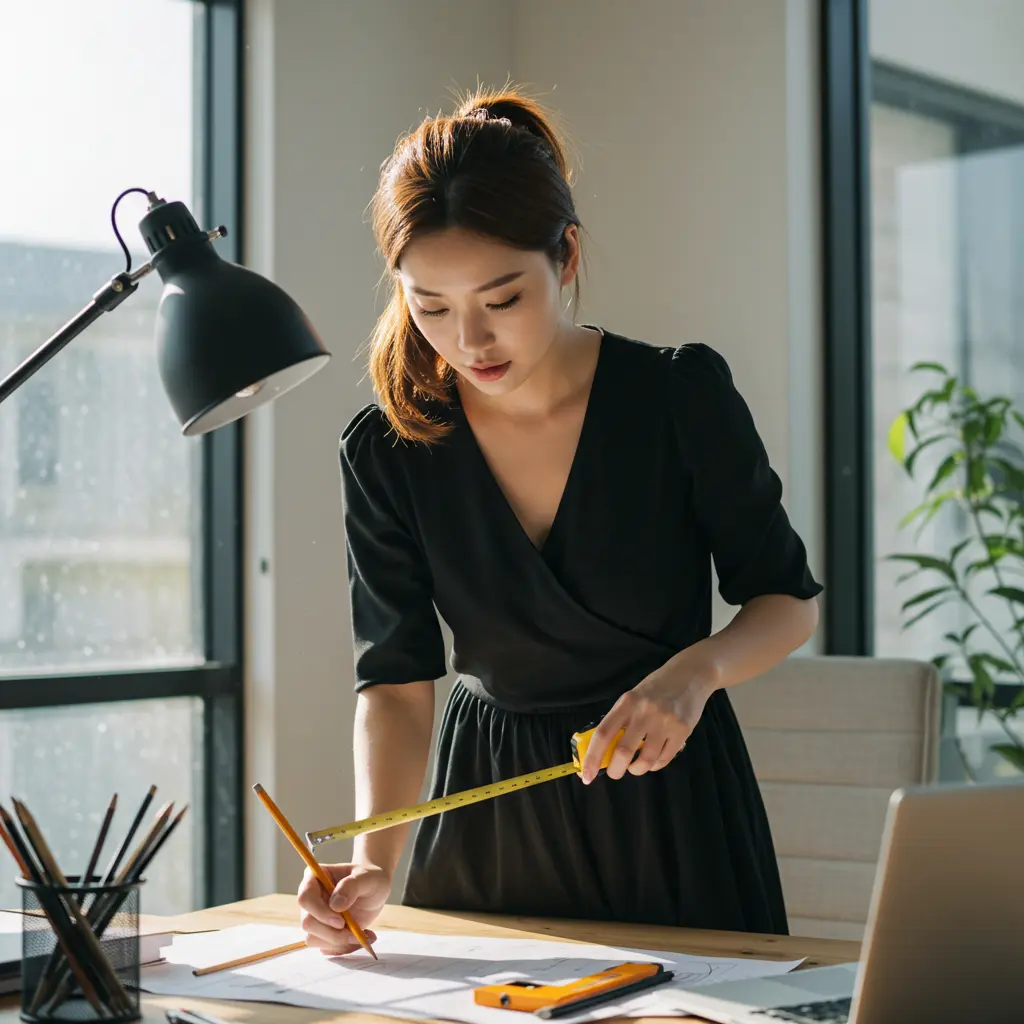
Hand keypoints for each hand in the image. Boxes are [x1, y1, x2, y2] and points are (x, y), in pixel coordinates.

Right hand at [297, 862, 389, 955]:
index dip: (320, 912)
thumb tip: (335, 905)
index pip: (305, 898)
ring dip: (339, 942)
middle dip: (332, 933)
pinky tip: (361, 937)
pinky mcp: (322, 932)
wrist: (375, 890)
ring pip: (314, 939)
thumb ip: (351, 887)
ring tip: (362, 934)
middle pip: (308, 923)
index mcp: (314, 878)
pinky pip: (325, 947)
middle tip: (355, 932)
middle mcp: (310, 899)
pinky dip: (344, 947)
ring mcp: (315, 917)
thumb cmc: (369, 878)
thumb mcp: (366, 877)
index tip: (341, 921)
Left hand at [581, 663, 714, 783]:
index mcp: (627, 702)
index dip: (592, 757)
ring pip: (645, 760)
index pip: (603, 734)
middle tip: (615, 773)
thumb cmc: (656, 688)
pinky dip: (654, 765)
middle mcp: (645, 712)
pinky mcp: (682, 731)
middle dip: (615, 770)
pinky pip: (664, 759)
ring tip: (635, 767)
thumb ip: (620, 721)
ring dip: (636, 769)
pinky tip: (652, 760)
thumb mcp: (633, 698)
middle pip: (623, 751)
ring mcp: (665, 722)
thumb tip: (604, 752)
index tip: (586, 775)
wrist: (690, 675)